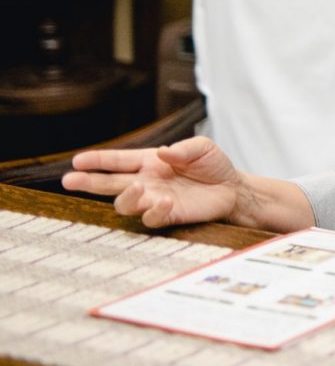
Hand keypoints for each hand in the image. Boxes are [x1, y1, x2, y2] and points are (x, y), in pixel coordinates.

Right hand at [62, 136, 246, 228]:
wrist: (232, 188)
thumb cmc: (213, 166)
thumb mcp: (202, 147)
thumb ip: (184, 148)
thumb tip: (162, 153)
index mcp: (149, 162)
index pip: (118, 161)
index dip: (98, 160)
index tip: (77, 160)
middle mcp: (146, 181)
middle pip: (110, 183)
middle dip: (89, 181)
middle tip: (69, 180)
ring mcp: (154, 199)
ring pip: (125, 203)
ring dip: (127, 196)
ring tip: (139, 187)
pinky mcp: (168, 215)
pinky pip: (151, 218)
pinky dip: (153, 211)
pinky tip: (164, 201)